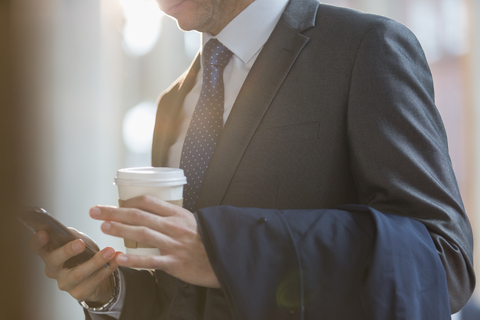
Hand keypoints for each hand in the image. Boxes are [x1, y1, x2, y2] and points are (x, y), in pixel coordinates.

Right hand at [28, 228, 119, 303]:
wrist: (96, 276)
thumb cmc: (83, 253)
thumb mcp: (79, 241)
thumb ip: (74, 235)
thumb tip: (72, 232)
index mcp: (49, 253)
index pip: (36, 247)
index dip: (37, 241)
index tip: (44, 232)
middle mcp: (53, 270)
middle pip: (54, 260)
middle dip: (67, 251)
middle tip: (80, 243)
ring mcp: (65, 283)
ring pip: (78, 273)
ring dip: (96, 261)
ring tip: (109, 251)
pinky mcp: (79, 293)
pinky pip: (94, 280)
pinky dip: (108, 269)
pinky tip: (116, 260)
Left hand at [90, 196, 219, 287]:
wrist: (225, 258)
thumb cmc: (207, 241)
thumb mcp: (192, 222)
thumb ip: (172, 218)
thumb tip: (151, 214)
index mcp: (178, 214)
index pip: (148, 201)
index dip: (127, 201)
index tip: (113, 202)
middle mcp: (174, 227)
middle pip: (139, 215)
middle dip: (114, 211)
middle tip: (95, 210)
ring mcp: (174, 245)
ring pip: (143, 233)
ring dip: (121, 229)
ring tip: (104, 226)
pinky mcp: (175, 263)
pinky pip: (151, 260)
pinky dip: (134, 259)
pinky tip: (120, 258)